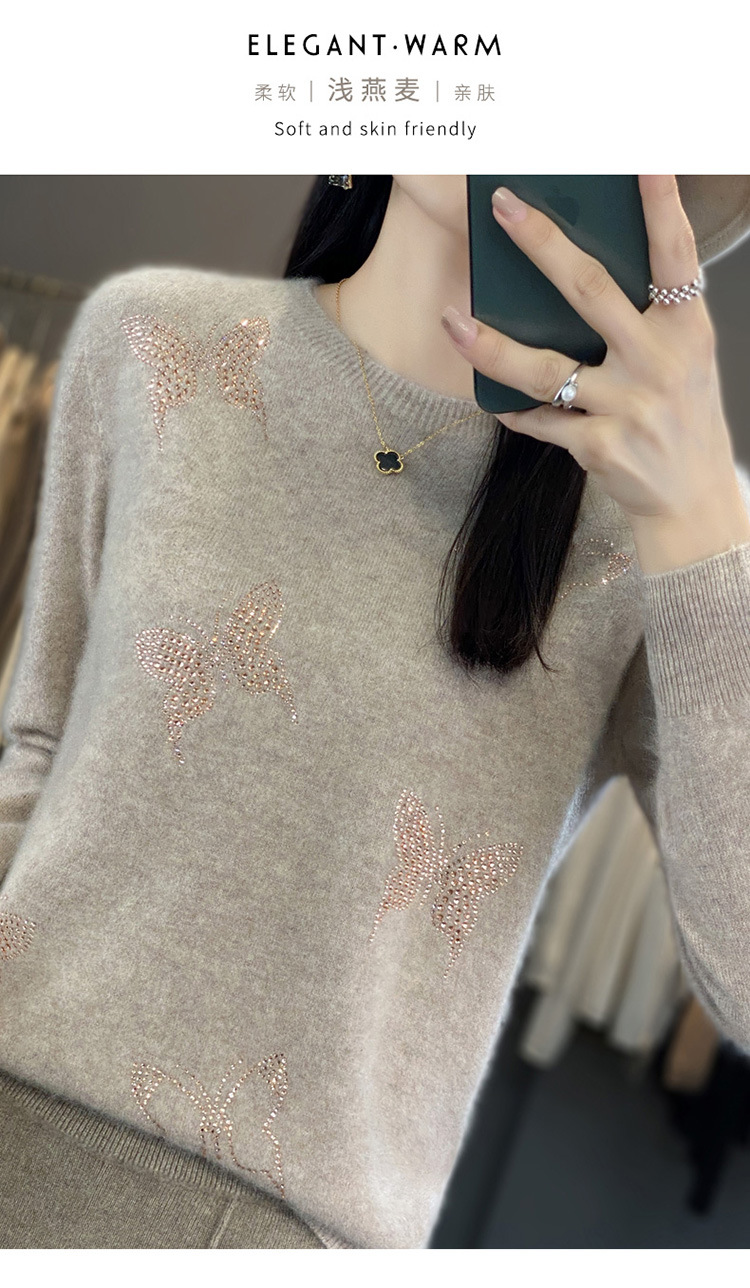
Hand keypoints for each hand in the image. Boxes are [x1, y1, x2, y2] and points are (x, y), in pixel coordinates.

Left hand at [441, 176, 749, 573]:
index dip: (661, 207)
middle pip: (590, 291)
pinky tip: (493, 400)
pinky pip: (540, 419)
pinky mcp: (599, 446)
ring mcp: (628, 406)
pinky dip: (514, 410)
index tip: (642, 161)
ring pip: (543, 367)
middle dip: (542, 244)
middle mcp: (659, 362)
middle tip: (502, 206)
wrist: (692, 501)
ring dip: (490, 344)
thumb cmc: (683, 418)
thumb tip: (576, 273)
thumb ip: (649, 318)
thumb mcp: (686, 359)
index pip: (675, 255)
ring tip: (452, 320)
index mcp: (687, 329)